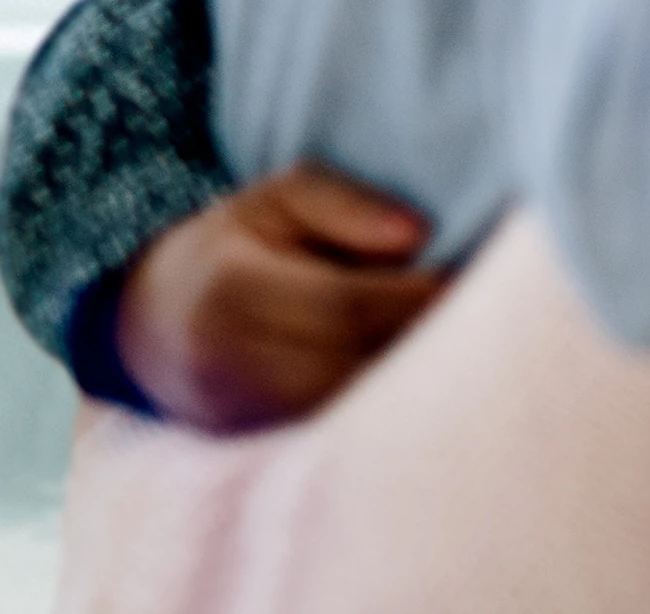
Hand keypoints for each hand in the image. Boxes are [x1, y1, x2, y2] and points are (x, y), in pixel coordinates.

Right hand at [111, 163, 454, 434]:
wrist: (157, 327)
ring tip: (462, 343)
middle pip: (357, 363)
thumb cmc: (232, 249)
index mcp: (234, 293)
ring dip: (418, 381)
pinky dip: (391, 408)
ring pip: (356, 405)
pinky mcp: (265, 448)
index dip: (418, 294)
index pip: (345, 304)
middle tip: (491, 313)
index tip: (476, 277)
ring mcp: (246, 417)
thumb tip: (418, 235)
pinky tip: (422, 378)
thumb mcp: (275, 200)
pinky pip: (344, 432)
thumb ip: (343, 205)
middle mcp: (234, 365)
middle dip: (430, 341)